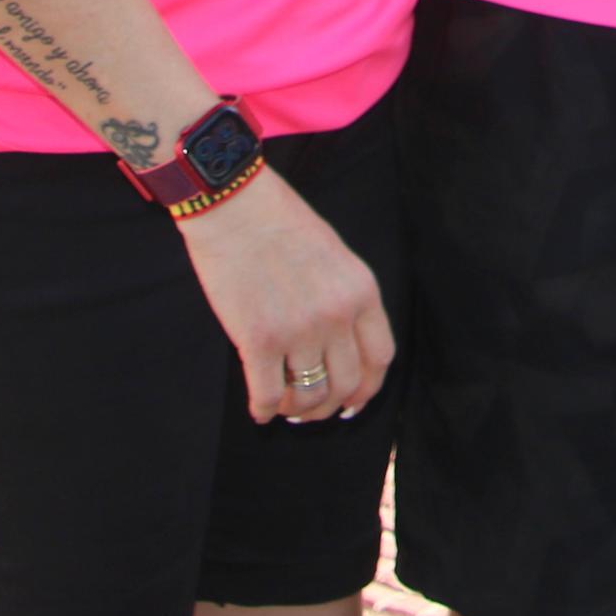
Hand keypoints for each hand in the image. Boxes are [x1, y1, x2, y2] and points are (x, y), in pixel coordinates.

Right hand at [177, 169, 394, 421]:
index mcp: (361, 292)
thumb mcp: (336, 256)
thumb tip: (340, 344)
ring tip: (285, 405)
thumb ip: (345, 298)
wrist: (235, 205)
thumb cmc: (280, 222)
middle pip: (346, 384)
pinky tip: (259, 409)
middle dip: (330, 406)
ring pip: (310, 397)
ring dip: (298, 410)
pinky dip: (264, 410)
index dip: (367, 388)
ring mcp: (299, 331)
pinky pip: (269, 395)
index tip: (353, 401)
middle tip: (311, 409)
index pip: (380, 358)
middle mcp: (337, 316)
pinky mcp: (258, 340)